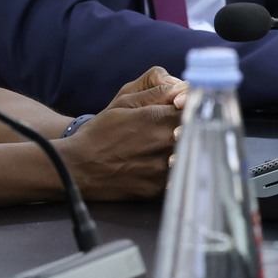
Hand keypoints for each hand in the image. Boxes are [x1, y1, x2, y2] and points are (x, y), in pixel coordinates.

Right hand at [56, 66, 184, 200]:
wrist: (80, 167)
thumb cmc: (100, 132)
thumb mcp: (122, 103)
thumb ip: (155, 93)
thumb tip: (184, 89)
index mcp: (156, 119)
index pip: (193, 109)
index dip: (193, 108)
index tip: (188, 110)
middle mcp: (163, 143)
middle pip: (196, 132)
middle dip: (192, 128)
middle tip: (181, 128)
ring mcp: (163, 168)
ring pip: (190, 155)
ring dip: (187, 149)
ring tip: (171, 148)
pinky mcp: (159, 188)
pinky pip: (179, 176)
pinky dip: (178, 170)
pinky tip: (164, 165)